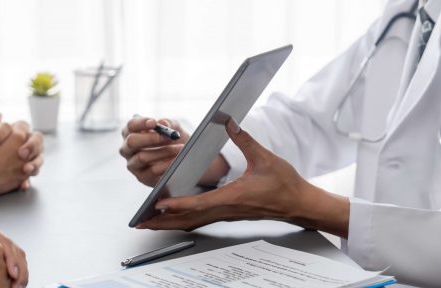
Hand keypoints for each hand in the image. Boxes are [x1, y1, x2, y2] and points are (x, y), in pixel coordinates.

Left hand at [0, 122, 39, 195]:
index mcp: (10, 130)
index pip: (17, 125)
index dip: (5, 133)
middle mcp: (20, 142)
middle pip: (36, 139)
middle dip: (32, 146)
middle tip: (21, 154)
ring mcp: (23, 158)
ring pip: (38, 157)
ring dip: (35, 163)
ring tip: (26, 170)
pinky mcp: (20, 173)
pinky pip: (29, 176)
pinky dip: (27, 180)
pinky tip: (22, 185)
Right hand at [119, 116, 228, 186]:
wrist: (181, 161)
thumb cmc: (172, 140)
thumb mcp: (173, 128)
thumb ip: (168, 123)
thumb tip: (162, 122)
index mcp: (130, 133)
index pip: (130, 125)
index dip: (141, 123)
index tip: (154, 123)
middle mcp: (127, 149)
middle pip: (131, 142)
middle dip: (150, 138)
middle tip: (168, 136)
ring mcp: (133, 164)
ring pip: (142, 157)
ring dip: (164, 151)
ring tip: (180, 148)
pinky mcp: (142, 177)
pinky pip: (152, 170)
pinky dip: (167, 164)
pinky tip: (177, 160)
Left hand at [137, 120, 349, 237]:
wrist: (299, 204)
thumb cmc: (285, 184)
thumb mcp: (265, 158)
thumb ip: (244, 139)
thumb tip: (228, 120)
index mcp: (233, 198)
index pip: (200, 204)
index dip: (178, 204)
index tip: (160, 203)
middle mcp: (226, 209)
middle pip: (189, 220)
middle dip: (163, 222)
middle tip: (140, 222)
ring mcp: (227, 214)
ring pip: (193, 222)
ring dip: (170, 223)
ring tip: (148, 221)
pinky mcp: (229, 213)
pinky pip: (201, 220)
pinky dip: (183, 219)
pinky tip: (172, 217)